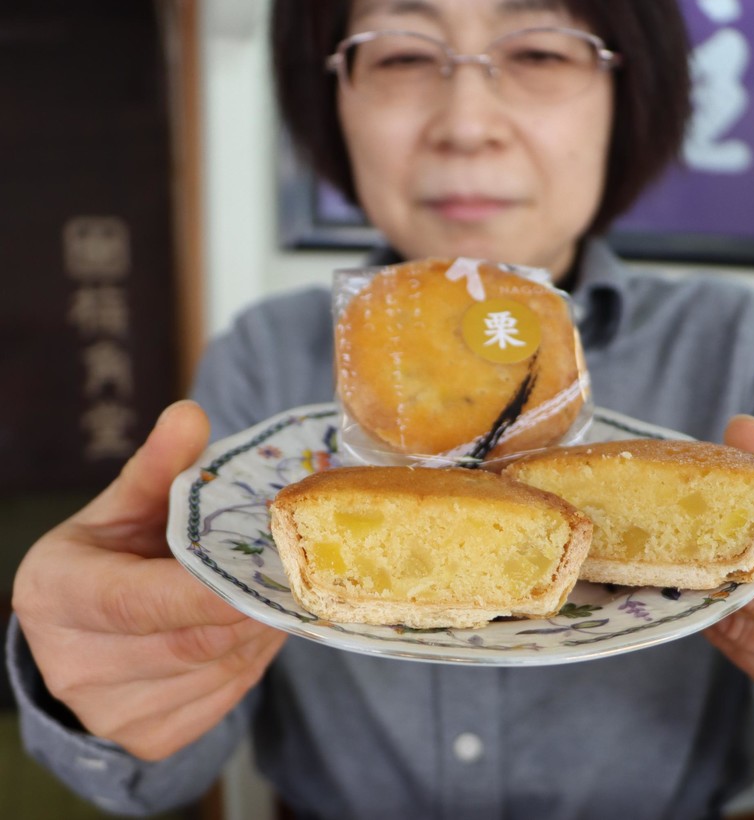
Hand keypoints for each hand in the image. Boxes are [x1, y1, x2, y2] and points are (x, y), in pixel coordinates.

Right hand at [12, 401, 286, 760]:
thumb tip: (190, 413)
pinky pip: (225, 697)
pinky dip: (253, 659)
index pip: (139, 600)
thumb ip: (157, 466)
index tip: (271, 566)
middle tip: (298, 568)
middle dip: (252, 604)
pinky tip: (255, 626)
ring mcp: (109, 712)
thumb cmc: (109, 555)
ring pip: (217, 670)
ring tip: (277, 589)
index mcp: (57, 594)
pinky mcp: (150, 738)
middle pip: (189, 640)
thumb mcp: (123, 508)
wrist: (82, 635)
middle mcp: (73, 663)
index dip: (209, 588)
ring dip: (261, 630)